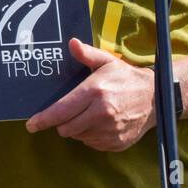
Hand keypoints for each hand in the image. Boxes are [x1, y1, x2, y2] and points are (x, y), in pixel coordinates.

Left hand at [25, 37, 154, 151]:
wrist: (156, 97)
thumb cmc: (126, 78)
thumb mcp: (106, 62)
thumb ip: (86, 54)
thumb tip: (71, 43)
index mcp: (95, 91)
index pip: (61, 110)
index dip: (43, 119)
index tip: (31, 125)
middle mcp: (101, 113)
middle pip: (66, 128)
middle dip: (62, 122)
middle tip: (70, 112)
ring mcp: (110, 130)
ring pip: (78, 136)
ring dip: (78, 128)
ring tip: (90, 114)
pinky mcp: (117, 142)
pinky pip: (92, 143)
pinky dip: (91, 135)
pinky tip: (101, 122)